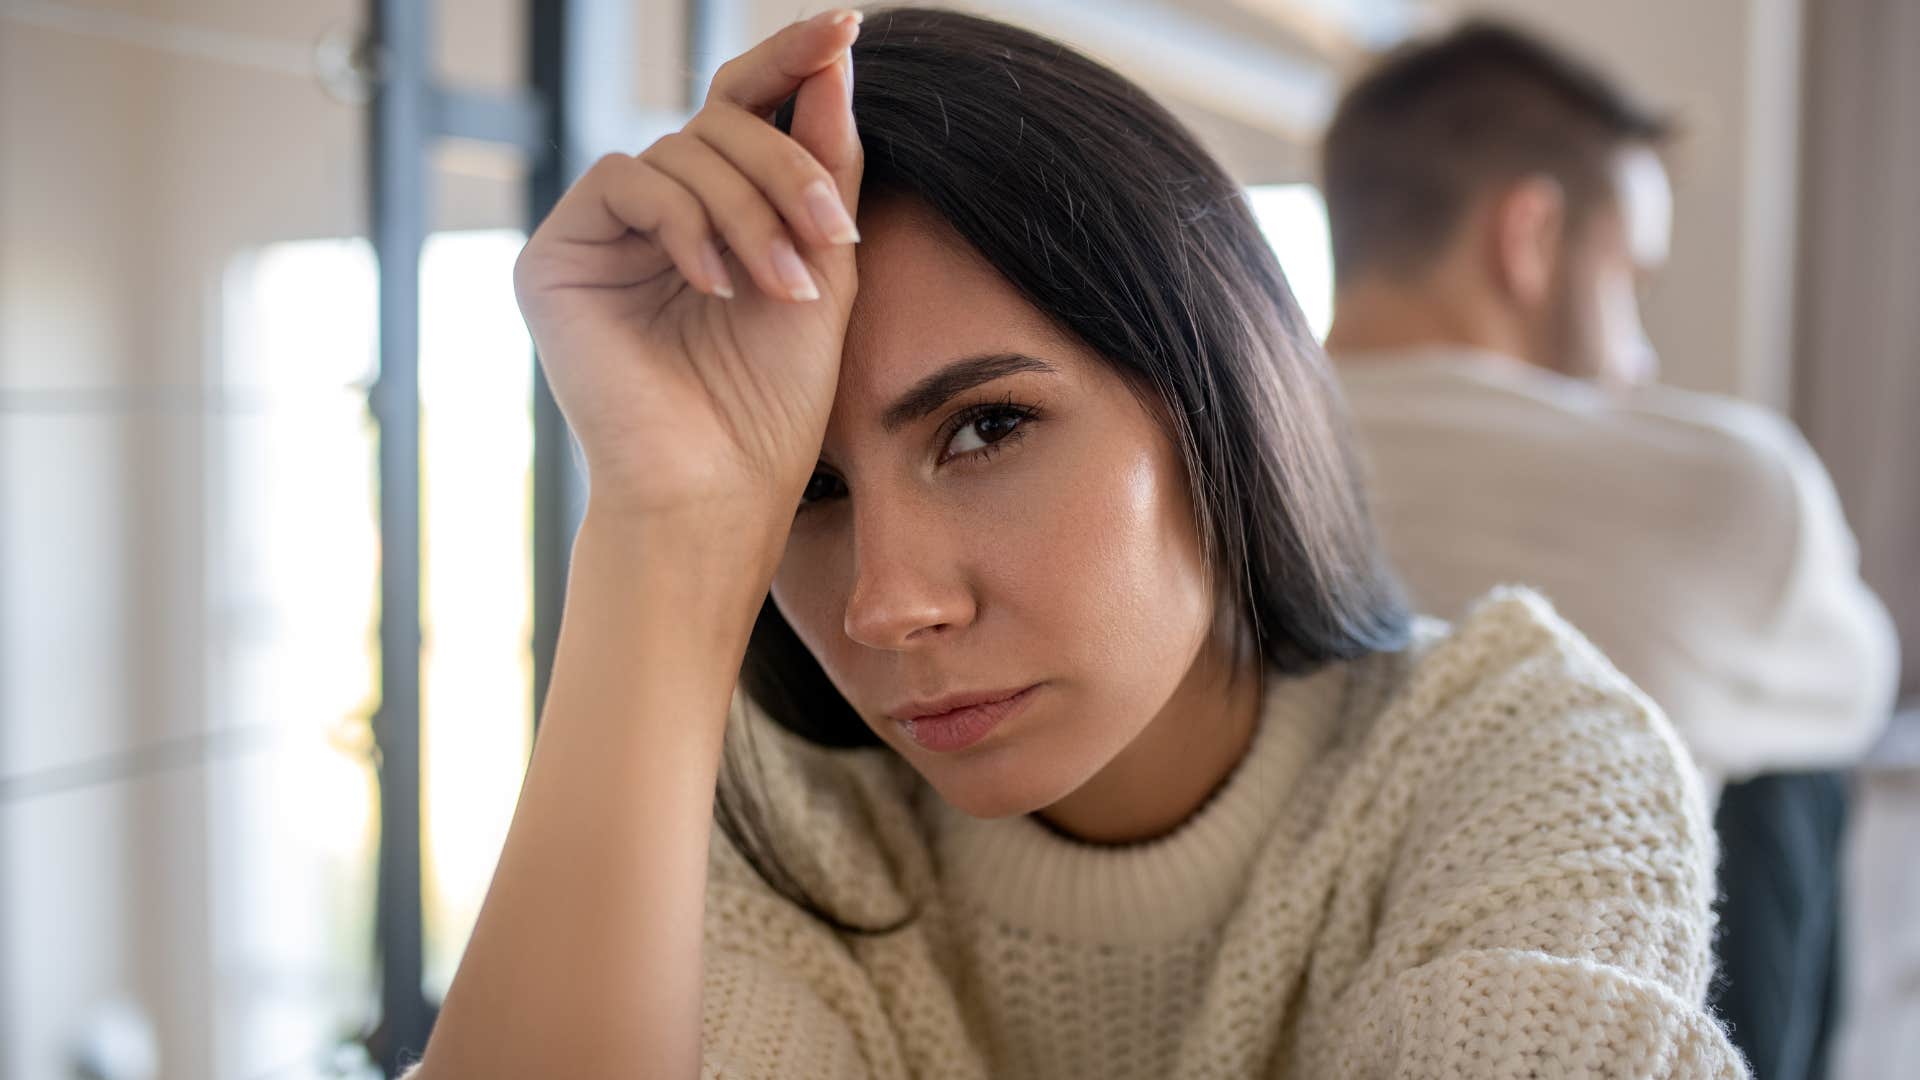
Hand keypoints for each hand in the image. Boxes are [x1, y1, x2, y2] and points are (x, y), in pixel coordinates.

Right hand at [513, 9, 863, 526]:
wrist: (719, 490)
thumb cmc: (774, 400)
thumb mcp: (825, 266)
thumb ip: (827, 167)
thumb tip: (834, 58)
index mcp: (714, 213)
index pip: (744, 109)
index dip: (791, 61)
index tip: (848, 25)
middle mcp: (653, 214)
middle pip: (721, 123)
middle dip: (787, 170)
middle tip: (832, 237)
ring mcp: (600, 235)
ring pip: (681, 149)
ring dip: (749, 210)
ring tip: (784, 287)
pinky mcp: (555, 258)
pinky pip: (626, 180)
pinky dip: (685, 225)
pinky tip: (715, 286)